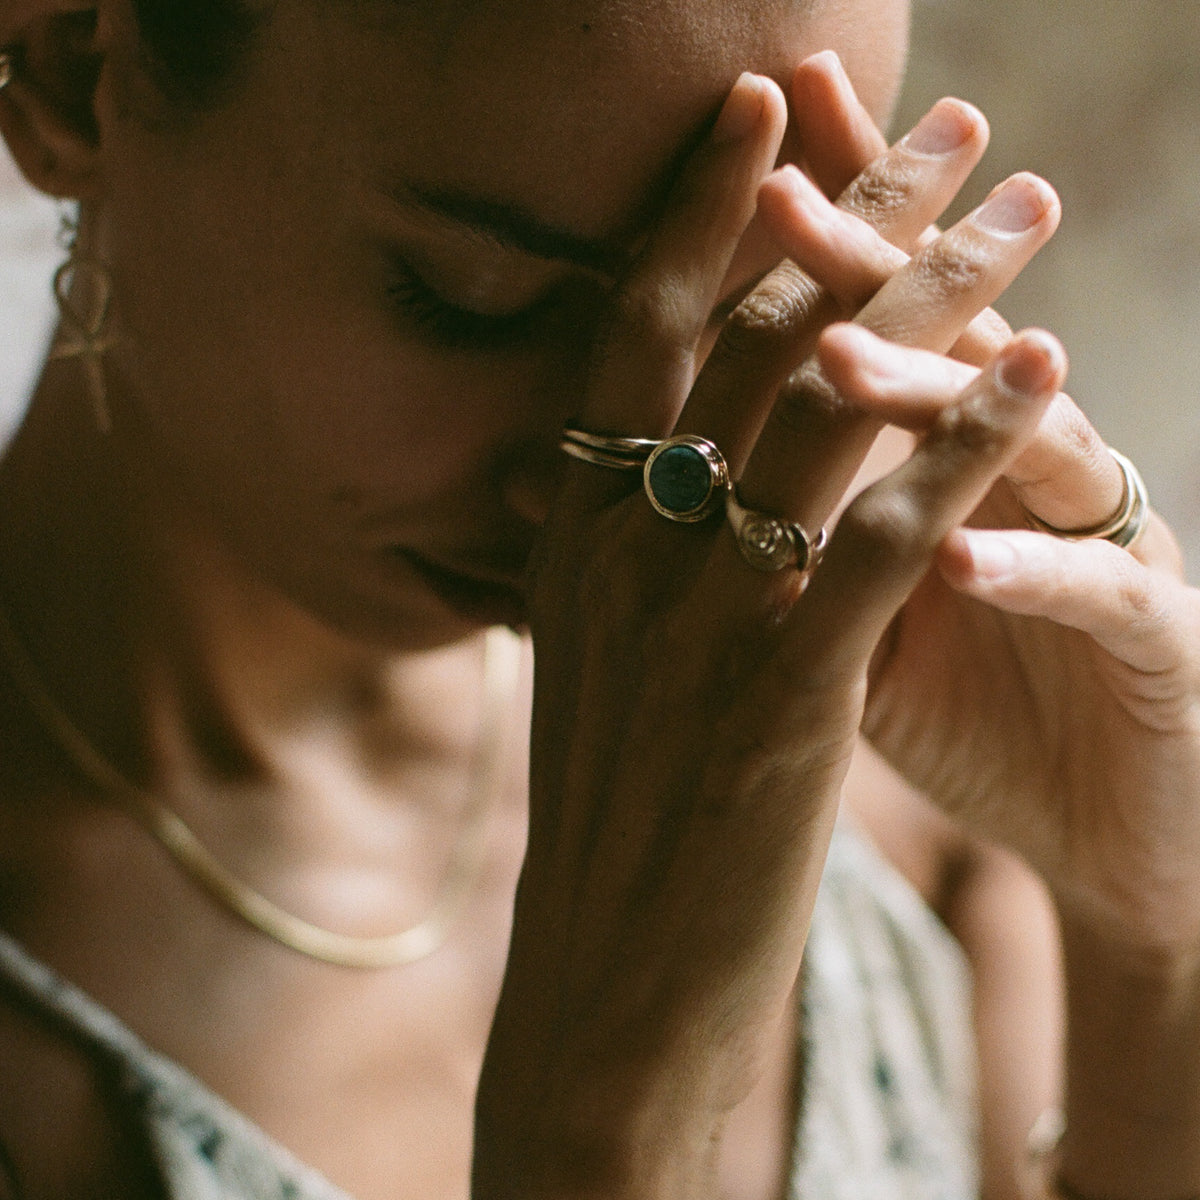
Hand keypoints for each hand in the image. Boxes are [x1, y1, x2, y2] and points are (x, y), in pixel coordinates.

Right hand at [476, 68, 1062, 1199]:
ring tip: (1022, 207)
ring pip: (827, 409)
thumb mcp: (595, 657)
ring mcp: (699, 613)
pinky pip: (884, 535)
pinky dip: (966, 442)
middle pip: (755, 336)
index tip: (766, 103)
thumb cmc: (616, 813)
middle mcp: (626, 545)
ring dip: (936, 296)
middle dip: (856, 214)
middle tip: (947, 123)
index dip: (701, 201)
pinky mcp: (780, 691)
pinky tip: (1040, 369)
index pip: (639, 326)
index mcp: (577, 530)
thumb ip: (620, 551)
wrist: (610, 975)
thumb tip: (649, 463)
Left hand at [767, 163, 1199, 962]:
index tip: (731, 175)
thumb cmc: (958, 707)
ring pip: (1031, 446)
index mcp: (948, 466)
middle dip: (863, 268)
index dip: (813, 253)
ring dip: (933, 402)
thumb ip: (759, 540)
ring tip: (844, 360)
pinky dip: (1027, 569)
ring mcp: (1100, 545)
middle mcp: (1026, 478)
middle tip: (780, 196)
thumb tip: (598, 483)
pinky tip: (957, 551)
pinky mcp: (1160, 636)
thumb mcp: (836, 618)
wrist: (1096, 819)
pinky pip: (1098, 592)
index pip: (874, 332)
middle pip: (947, 350)